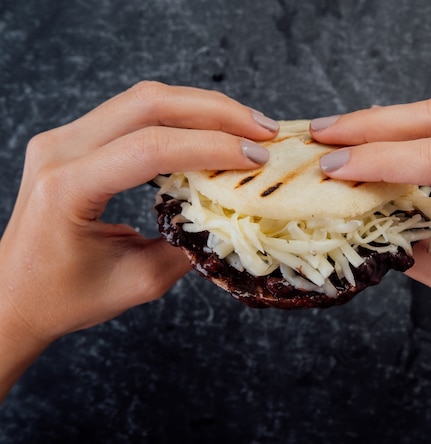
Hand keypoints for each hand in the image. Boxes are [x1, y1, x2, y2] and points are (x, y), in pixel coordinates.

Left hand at [0, 82, 277, 399]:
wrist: (11, 296)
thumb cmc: (64, 299)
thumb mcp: (137, 282)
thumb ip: (187, 247)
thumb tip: (231, 216)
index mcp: (68, 187)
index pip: (151, 148)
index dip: (212, 147)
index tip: (257, 158)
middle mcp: (60, 150)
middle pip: (149, 104)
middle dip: (216, 111)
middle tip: (264, 129)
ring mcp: (63, 138)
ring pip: (143, 99)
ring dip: (202, 108)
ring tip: (247, 125)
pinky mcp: (73, 139)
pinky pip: (133, 113)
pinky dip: (180, 117)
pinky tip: (209, 130)